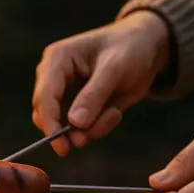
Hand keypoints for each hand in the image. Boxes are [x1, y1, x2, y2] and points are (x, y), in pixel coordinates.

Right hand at [33, 11, 170, 154]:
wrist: (148, 47)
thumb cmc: (131, 48)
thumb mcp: (116, 68)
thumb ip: (94, 95)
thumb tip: (75, 122)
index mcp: (57, 59)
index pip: (45, 95)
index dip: (50, 122)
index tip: (61, 146)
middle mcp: (54, 77)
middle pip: (45, 114)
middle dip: (67, 130)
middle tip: (85, 141)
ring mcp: (64, 93)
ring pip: (62, 125)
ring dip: (89, 128)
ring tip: (114, 113)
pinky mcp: (77, 106)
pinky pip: (79, 128)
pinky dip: (97, 127)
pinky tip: (114, 112)